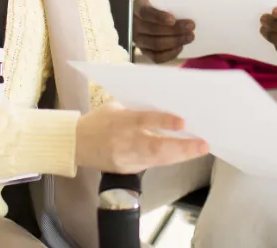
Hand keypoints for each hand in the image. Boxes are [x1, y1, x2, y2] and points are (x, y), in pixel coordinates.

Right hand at [75, 103, 208, 173]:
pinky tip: (182, 155)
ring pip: (156, 160)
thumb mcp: (115, 107)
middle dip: (181, 147)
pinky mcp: (126, 169)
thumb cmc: (98, 121)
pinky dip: (168, 160)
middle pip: (155, 147)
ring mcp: (125, 159)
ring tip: (198, 149)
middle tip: (203, 144)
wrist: (73, 144)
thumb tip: (166, 106)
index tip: (183, 122)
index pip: (143, 120)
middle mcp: (123, 142)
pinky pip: (151, 164)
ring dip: (179, 156)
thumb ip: (138, 109)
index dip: (163, 121)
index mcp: (120, 120)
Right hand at [133, 0, 194, 63]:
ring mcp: (138, 40)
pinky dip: (170, 54)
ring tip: (189, 37)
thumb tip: (186, 11)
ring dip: (175, 41)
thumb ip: (167, 5)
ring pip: (156, 44)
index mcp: (137, 8)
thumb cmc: (156, 7)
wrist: (146, 18)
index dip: (159, 17)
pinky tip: (180, 47)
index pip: (146, 13)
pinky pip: (156, 57)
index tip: (173, 19)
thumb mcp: (157, 1)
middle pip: (153, 30)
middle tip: (190, 26)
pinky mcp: (144, 52)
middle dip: (174, 29)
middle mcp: (135, 25)